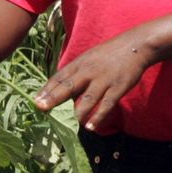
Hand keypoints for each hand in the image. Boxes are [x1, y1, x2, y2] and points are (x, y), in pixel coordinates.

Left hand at [33, 32, 152, 131]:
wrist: (136, 45)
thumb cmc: (110, 53)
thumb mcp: (89, 57)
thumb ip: (77, 72)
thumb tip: (62, 89)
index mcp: (80, 63)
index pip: (60, 77)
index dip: (47, 89)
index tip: (35, 100)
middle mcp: (89, 71)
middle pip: (69, 86)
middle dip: (54, 98)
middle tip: (41, 108)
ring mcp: (104, 79)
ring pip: (87, 98)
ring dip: (77, 112)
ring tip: (69, 123)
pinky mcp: (118, 87)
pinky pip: (106, 104)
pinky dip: (98, 116)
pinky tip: (90, 127)